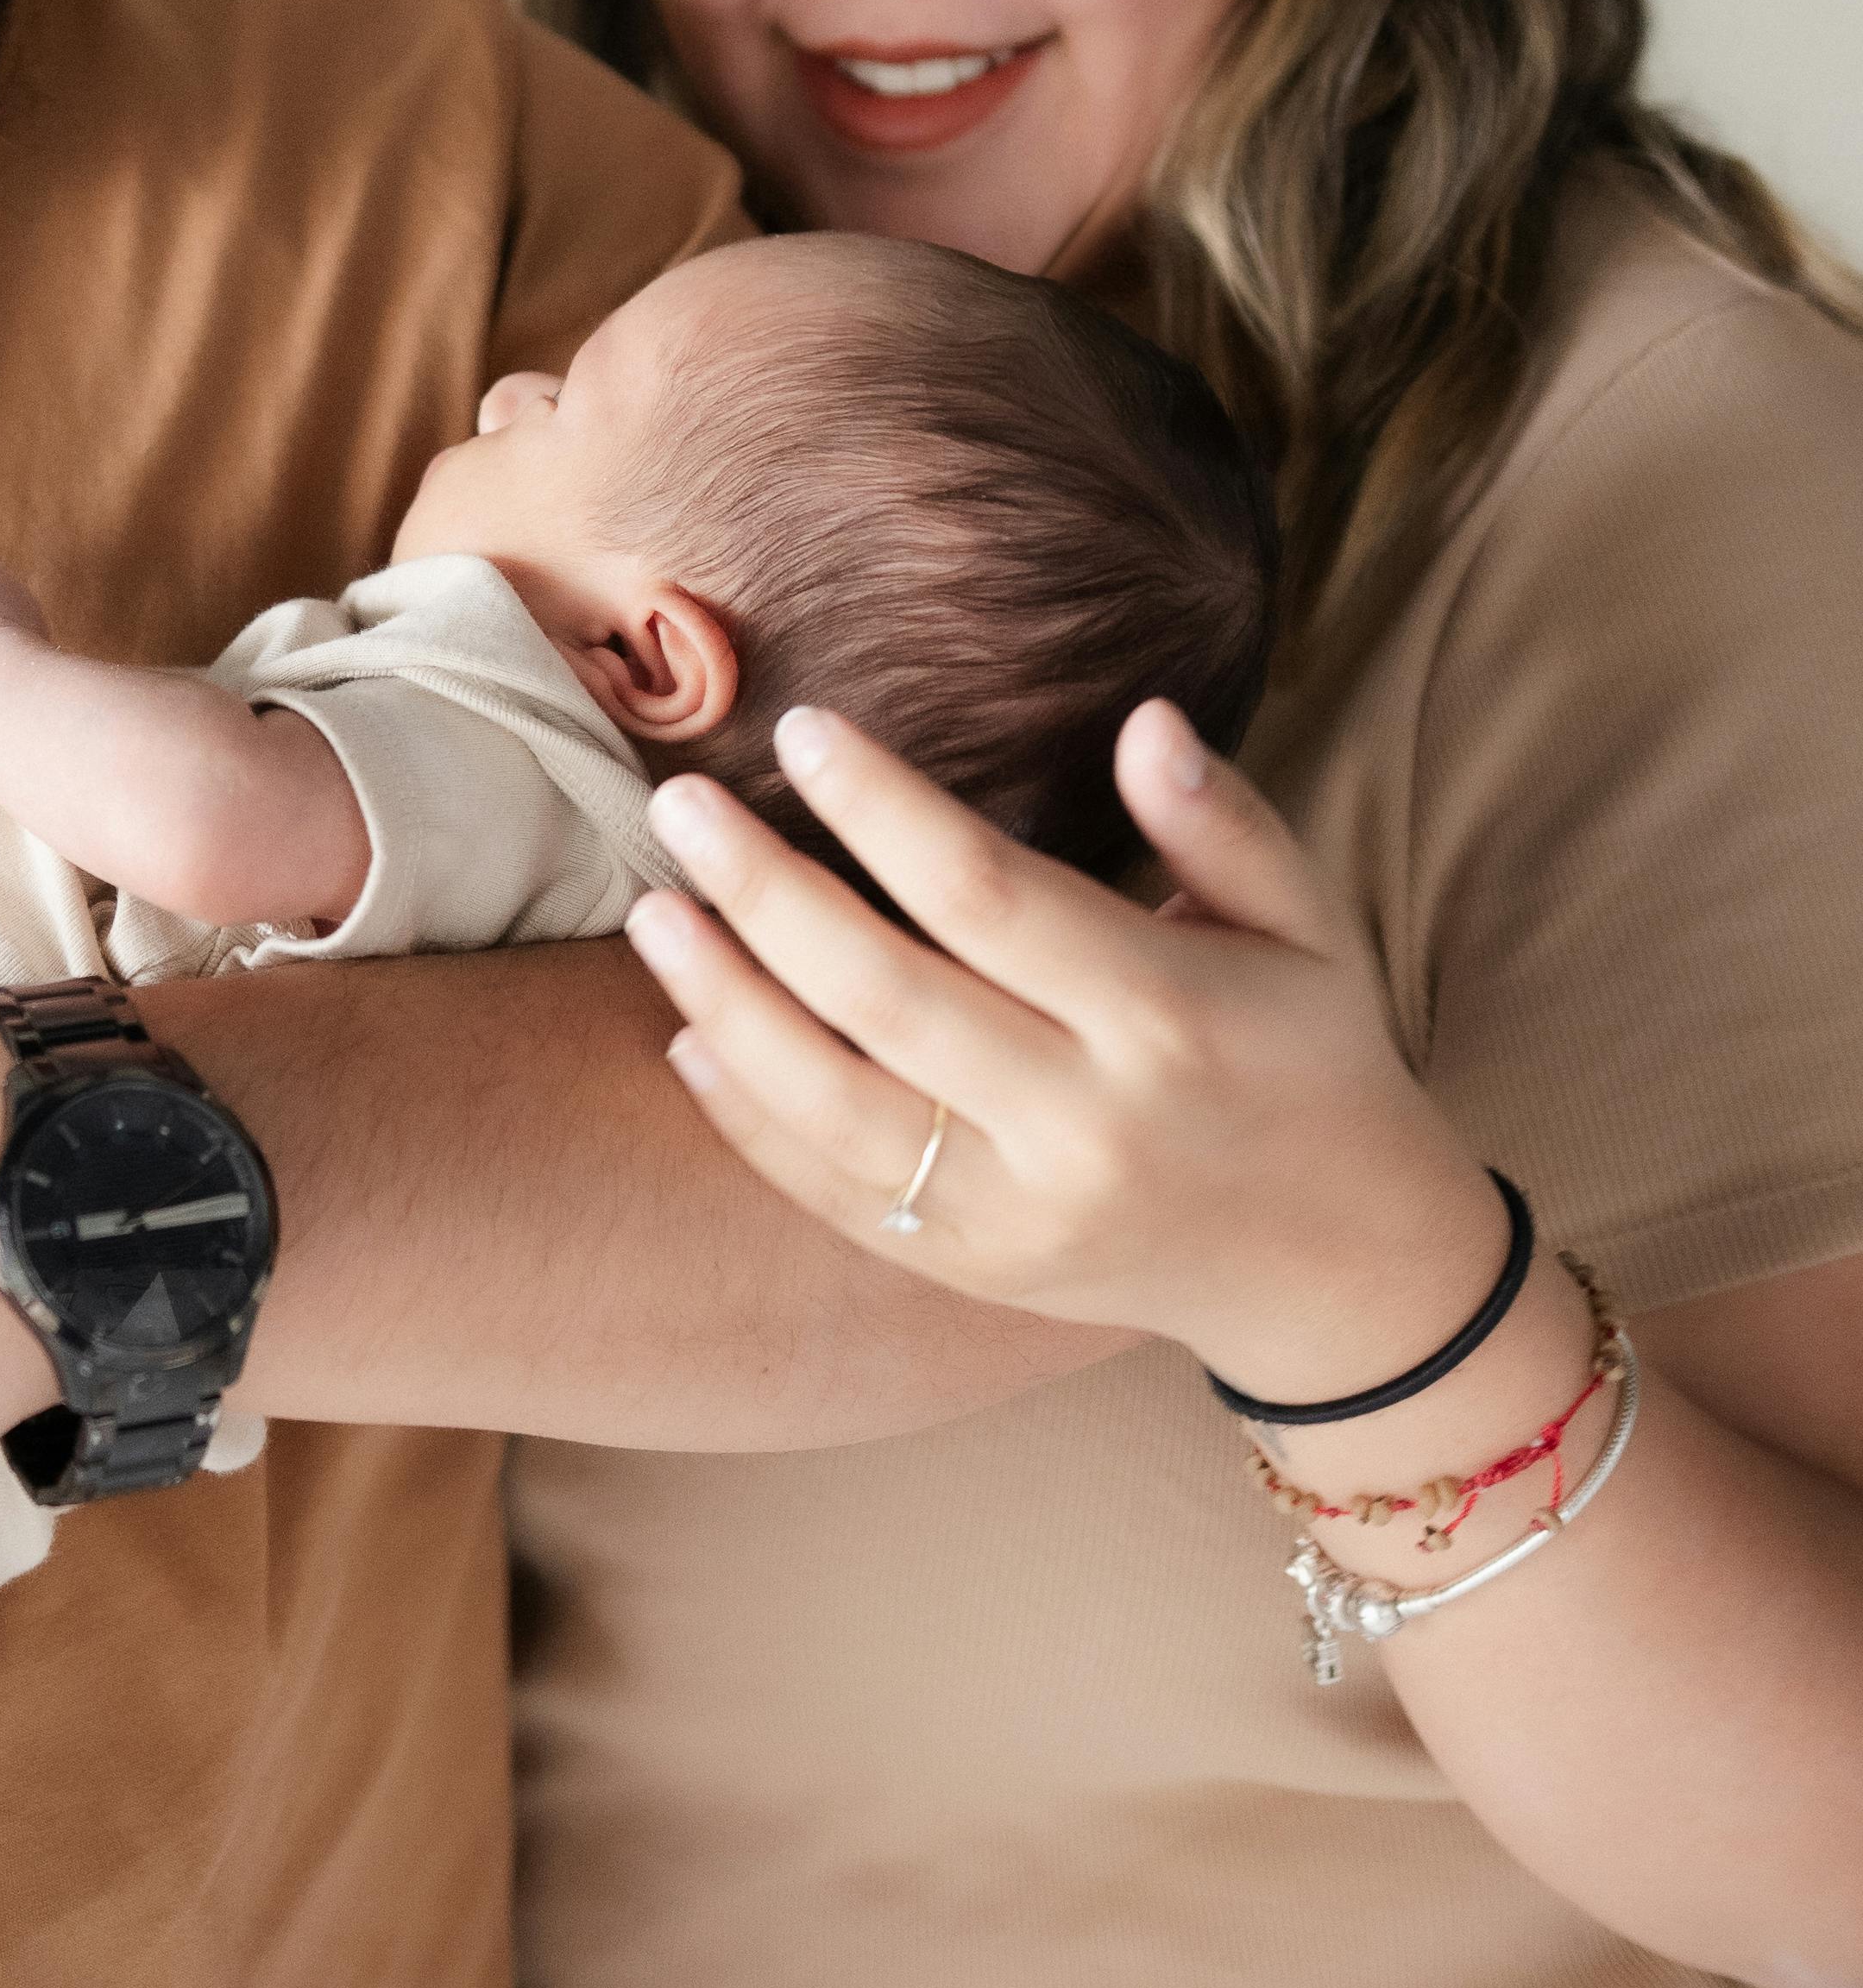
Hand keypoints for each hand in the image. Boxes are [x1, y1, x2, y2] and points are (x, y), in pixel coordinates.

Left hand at [626, 699, 1508, 1407]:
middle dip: (764, 892)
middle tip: (675, 806)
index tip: (805, 727)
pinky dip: (748, 1121)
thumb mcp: (1309, 926)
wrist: (1335, 1270)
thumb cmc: (1310, 1056)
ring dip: (725, 1004)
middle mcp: (1083, 1121)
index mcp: (1166, 1013)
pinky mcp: (974, 1265)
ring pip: (832, 1106)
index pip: (990, 895)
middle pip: (884, 993)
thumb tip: (1143, 717)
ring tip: (652, 911)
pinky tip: (684, 1040)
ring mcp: (1019, 1210)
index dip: (884, 808)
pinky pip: (834, 1194)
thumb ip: (1224, 821)